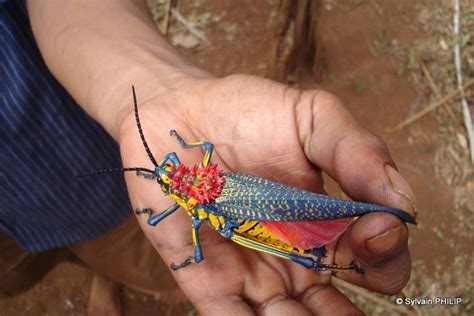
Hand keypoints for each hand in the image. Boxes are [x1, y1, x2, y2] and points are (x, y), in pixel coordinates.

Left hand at [119, 74, 415, 314]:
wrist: (176, 118)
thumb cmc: (244, 112)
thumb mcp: (312, 118)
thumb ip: (358, 152)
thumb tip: (404, 203)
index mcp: (328, 224)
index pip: (375, 262)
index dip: (384, 255)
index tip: (372, 229)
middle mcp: (296, 258)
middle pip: (336, 310)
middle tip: (340, 309)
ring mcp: (254, 274)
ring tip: (297, 315)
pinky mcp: (209, 281)